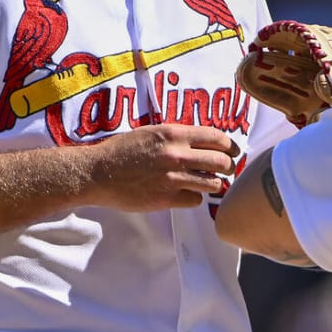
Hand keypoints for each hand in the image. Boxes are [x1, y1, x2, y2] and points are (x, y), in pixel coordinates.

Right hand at [84, 124, 239, 210]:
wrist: (98, 172)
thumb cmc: (122, 150)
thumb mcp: (152, 132)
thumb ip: (178, 136)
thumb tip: (203, 142)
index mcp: (174, 134)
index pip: (216, 137)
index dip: (229, 145)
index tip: (232, 151)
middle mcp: (177, 154)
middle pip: (221, 162)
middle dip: (228, 166)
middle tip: (227, 169)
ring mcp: (172, 178)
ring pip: (213, 183)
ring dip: (215, 184)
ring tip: (211, 184)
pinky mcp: (166, 199)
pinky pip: (195, 200)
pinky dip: (195, 198)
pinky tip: (187, 194)